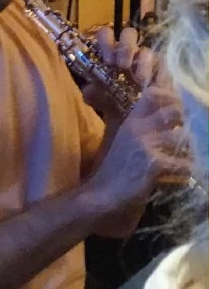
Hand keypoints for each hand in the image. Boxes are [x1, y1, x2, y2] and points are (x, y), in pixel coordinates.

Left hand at [82, 25, 154, 119]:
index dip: (106, 41)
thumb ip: (94, 95)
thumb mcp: (102, 104)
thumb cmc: (118, 109)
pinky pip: (163, 66)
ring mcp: (147, 62)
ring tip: (140, 81)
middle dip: (126, 47)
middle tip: (122, 65)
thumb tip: (89, 89)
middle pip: (129, 34)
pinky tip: (154, 86)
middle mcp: (129, 55)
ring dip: (142, 63)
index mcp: (110, 56)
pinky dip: (158, 74)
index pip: (106, 36)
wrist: (138, 128)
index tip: (107, 60)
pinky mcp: (164, 74)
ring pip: (146, 51)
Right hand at [87, 86, 188, 235]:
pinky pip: (184, 164)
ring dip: (188, 149)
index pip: (153, 94)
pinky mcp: (155, 165)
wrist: (102, 195)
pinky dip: (185, 170)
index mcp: (132, 120)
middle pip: (174, 111)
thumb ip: (134, 122)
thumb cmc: (113, 167)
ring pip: (183, 136)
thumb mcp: (120, 137)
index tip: (175, 108)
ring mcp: (148, 145)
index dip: (169, 96)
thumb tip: (152, 112)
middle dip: (184, 122)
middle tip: (183, 135)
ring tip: (184, 157)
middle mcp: (140, 128)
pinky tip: (180, 175)